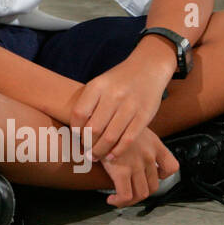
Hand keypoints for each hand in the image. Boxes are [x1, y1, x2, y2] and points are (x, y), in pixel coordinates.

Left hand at [69, 42, 171, 160]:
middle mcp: (113, 95)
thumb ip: (89, 103)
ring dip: (100, 151)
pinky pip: (128, 139)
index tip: (76, 138)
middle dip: (87, 144)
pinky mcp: (144, 116)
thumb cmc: (118, 80)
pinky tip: (112, 156)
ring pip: (110, 137)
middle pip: (94, 129)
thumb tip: (75, 131)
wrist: (148, 67)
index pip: (79, 114)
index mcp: (98, 86)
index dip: (75, 130)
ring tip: (96, 156)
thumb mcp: (100, 83)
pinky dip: (118, 151)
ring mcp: (130, 106)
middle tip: (86, 152)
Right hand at [100, 128, 179, 207]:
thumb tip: (129, 150)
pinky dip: (120, 202)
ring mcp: (136, 164)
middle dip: (142, 192)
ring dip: (130, 201)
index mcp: (154, 144)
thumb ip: (136, 139)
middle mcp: (148, 155)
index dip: (162, 176)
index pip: (171, 166)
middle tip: (129, 190)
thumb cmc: (110, 121)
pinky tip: (112, 200)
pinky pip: (126, 195)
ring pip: (141, 194)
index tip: (151, 176)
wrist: (99, 118)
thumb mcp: (130, 125)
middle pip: (154, 185)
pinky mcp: (121, 171)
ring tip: (119, 198)